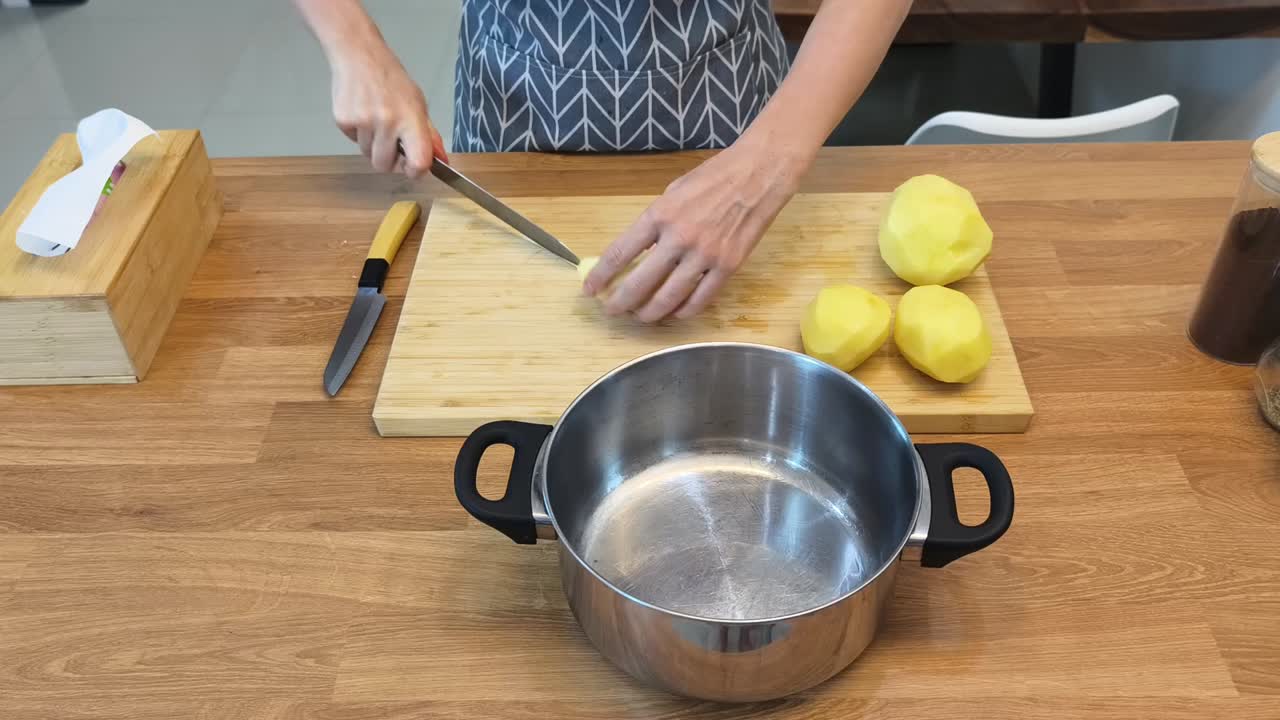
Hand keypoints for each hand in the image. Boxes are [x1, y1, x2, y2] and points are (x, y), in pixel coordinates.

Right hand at [330, 39, 446, 177]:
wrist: (360, 56)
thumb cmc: (392, 80)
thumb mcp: (418, 104)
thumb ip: (429, 135)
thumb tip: (442, 161)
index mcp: (411, 119)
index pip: (418, 162)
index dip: (415, 172)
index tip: (413, 168)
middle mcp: (387, 122)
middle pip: (384, 166)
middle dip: (389, 160)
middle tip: (391, 143)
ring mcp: (363, 122)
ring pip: (367, 154)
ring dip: (372, 145)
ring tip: (375, 120)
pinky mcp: (343, 120)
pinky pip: (353, 141)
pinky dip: (358, 134)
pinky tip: (362, 113)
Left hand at [583, 140, 805, 322]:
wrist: (758, 173)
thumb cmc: (714, 177)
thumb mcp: (673, 192)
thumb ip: (656, 223)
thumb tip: (638, 252)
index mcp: (660, 215)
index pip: (620, 253)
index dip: (601, 276)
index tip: (590, 289)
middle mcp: (679, 238)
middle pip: (640, 283)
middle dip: (620, 302)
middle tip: (611, 311)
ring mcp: (705, 255)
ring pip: (669, 298)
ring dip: (650, 313)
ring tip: (640, 317)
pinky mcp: (729, 266)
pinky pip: (702, 299)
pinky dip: (684, 311)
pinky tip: (674, 313)